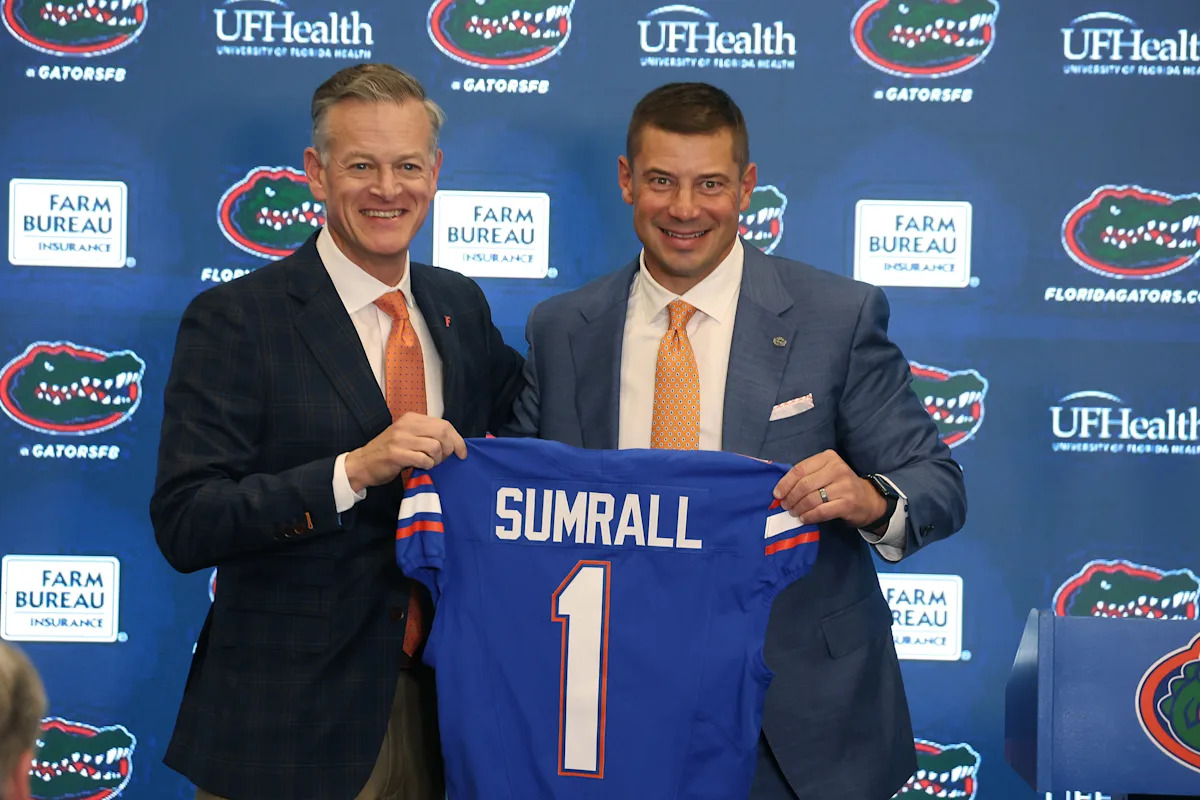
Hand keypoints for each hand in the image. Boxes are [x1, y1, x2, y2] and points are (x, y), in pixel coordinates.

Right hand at [344, 413, 466, 491]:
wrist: (362, 464)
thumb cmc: (387, 452)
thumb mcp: (406, 436)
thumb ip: (426, 434)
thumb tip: (452, 442)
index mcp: (411, 418)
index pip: (444, 424)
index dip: (457, 439)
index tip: (461, 452)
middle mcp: (406, 425)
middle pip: (443, 432)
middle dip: (450, 449)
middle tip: (443, 460)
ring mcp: (400, 439)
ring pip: (435, 446)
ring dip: (437, 460)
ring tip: (429, 464)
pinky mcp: (396, 454)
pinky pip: (424, 459)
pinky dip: (427, 466)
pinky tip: (421, 467)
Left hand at [772, 449, 886, 529]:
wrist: (868, 499)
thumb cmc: (840, 485)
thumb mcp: (825, 472)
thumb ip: (807, 475)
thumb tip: (780, 490)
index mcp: (828, 457)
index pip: (800, 469)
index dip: (785, 483)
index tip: (777, 494)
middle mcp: (837, 468)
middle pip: (804, 485)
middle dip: (790, 498)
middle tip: (785, 506)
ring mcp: (844, 486)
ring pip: (811, 499)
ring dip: (799, 508)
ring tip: (794, 512)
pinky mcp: (848, 503)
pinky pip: (821, 511)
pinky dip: (809, 516)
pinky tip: (804, 518)